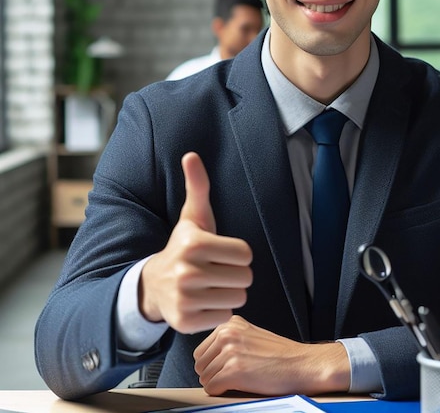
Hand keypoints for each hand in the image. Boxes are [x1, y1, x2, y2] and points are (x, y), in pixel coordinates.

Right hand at [139, 152, 252, 333]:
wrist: (154, 284)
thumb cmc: (183, 246)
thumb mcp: (192, 216)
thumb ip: (197, 185)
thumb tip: (191, 155)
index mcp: (193, 243)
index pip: (246, 253)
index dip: (238, 253)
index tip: (221, 252)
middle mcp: (186, 271)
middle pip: (245, 277)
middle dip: (236, 274)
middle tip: (217, 271)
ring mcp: (184, 299)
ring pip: (238, 298)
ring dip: (229, 293)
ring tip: (211, 285)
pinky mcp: (185, 323)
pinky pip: (224, 317)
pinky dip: (218, 312)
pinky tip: (203, 302)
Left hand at [193, 315, 350, 395]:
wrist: (302, 364)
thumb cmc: (281, 354)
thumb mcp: (251, 336)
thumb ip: (230, 340)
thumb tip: (207, 357)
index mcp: (231, 323)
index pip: (201, 349)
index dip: (212, 363)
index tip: (227, 366)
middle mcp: (227, 333)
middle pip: (200, 363)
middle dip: (213, 373)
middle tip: (234, 376)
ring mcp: (230, 351)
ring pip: (204, 377)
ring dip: (219, 383)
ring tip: (240, 380)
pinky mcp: (233, 370)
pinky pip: (211, 388)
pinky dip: (221, 392)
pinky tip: (240, 386)